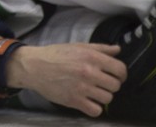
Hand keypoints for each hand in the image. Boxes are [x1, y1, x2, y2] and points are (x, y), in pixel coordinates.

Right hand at [3, 42, 124, 116]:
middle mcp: (89, 72)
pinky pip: (96, 110)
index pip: (120, 69)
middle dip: (110, 85)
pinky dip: (94, 108)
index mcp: (91, 57)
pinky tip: (88, 101)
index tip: (115, 76)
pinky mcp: (74, 100)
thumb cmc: (55, 55)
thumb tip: (118, 49)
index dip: (121, 74)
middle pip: (116, 85)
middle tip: (101, 83)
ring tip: (93, 92)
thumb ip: (100, 48)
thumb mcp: (78, 46)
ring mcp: (82, 88)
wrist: (34, 66)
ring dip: (102, 96)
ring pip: (108, 98)